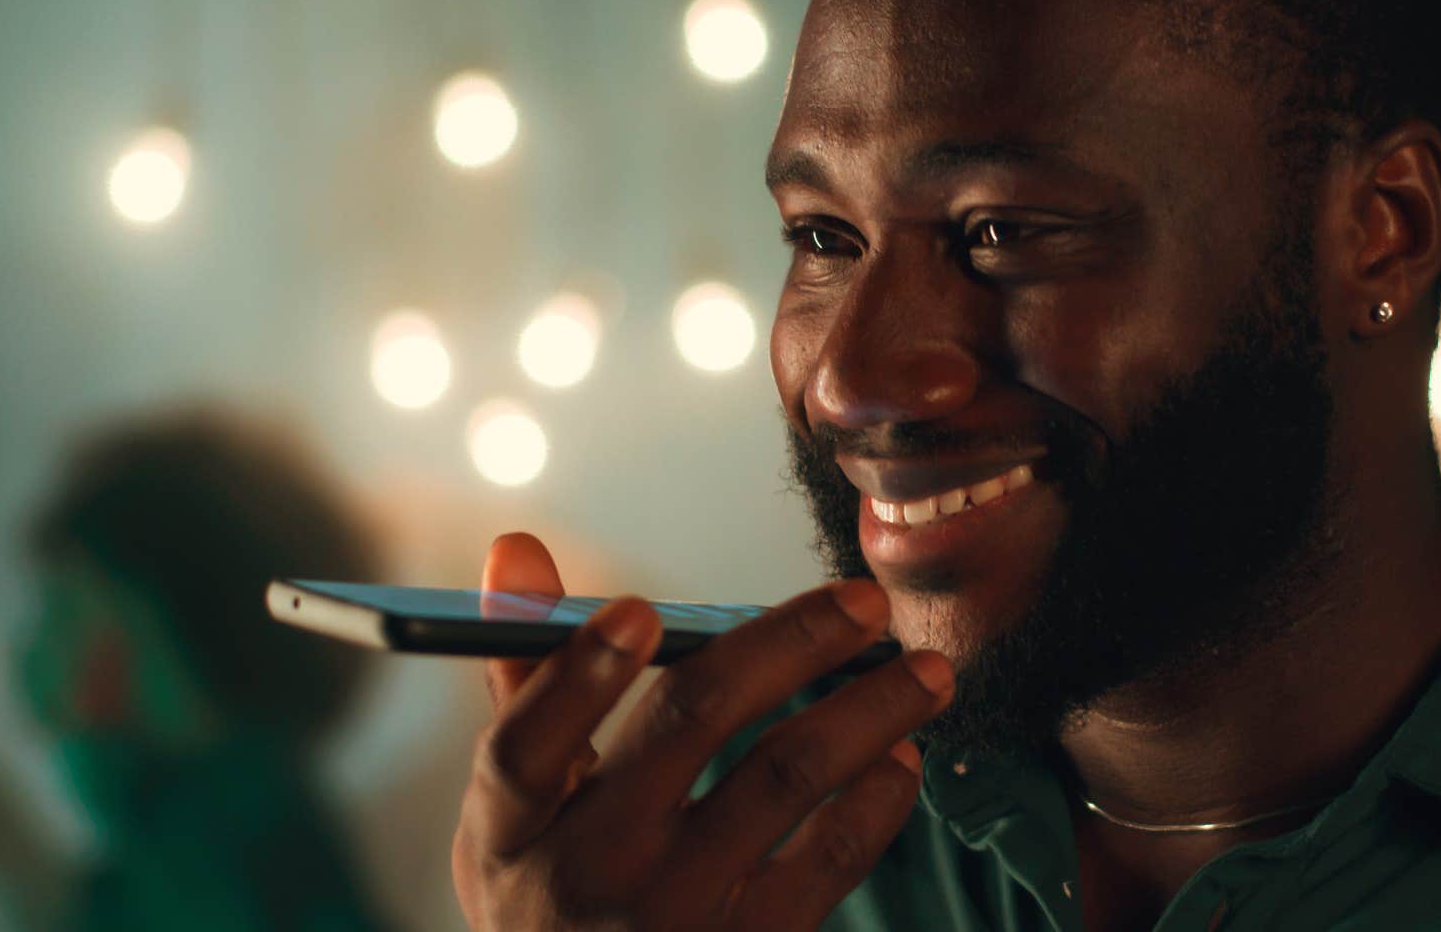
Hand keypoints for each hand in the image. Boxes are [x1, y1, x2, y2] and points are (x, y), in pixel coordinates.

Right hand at [452, 532, 952, 930]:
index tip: (638, 609)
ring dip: (868, 711)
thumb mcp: (513, 807)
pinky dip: (876, 798)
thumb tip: (519, 546)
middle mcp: (590, 869)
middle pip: (688, 723)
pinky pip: (830, 859)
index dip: (579, 674)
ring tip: (927, 671)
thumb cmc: (553, 890)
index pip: (527, 742)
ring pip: (785, 778)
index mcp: (512, 823)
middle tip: (865, 601)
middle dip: (786, 644)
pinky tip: (902, 755)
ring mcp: (675, 915)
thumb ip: (526, 676)